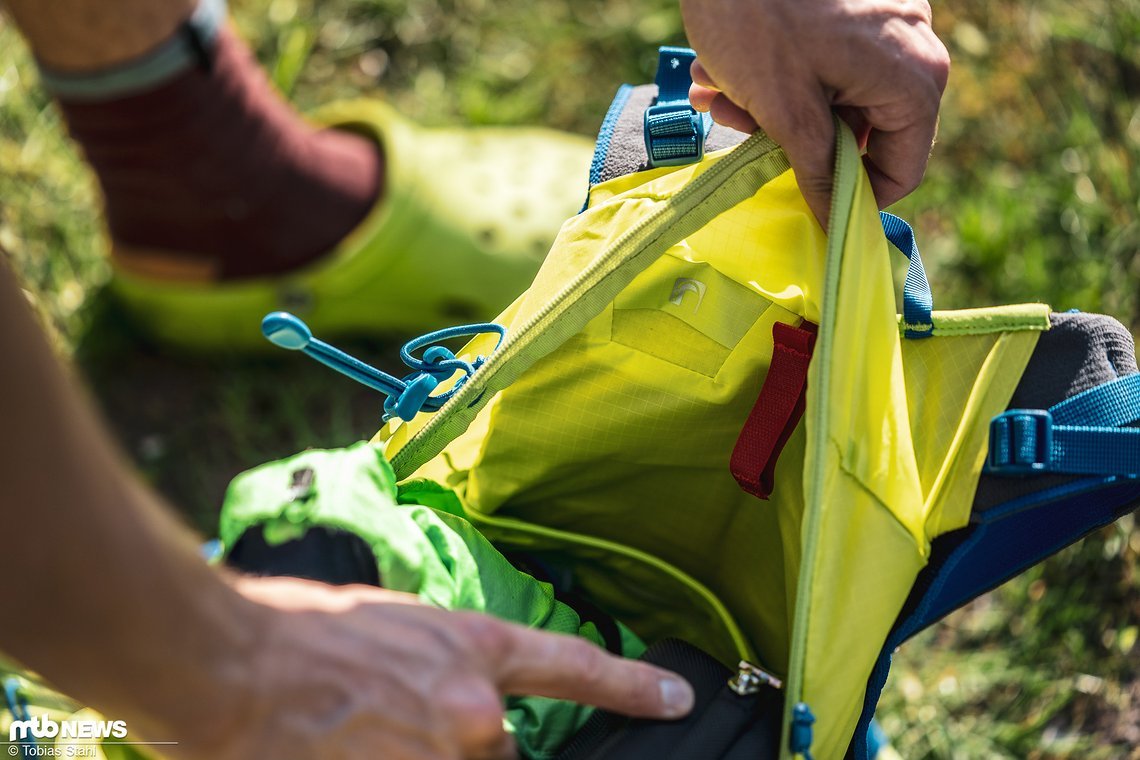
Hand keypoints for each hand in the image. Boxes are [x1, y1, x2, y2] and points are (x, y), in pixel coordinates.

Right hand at [170, 577, 694, 759]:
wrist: (232, 664)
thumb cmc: (299, 629)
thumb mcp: (393, 625)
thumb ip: (442, 664)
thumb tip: (463, 701)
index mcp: (471, 649)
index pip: (574, 668)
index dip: (633, 688)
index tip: (677, 700)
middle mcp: (471, 710)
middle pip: (499, 747)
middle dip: (467, 743)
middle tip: (398, 723)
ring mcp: (441, 754)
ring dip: (428, 754)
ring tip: (369, 733)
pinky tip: (360, 745)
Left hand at [680, 0, 949, 225]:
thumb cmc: (758, 15)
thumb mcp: (786, 108)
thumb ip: (817, 171)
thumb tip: (835, 221)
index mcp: (913, 78)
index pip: (900, 170)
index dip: (851, 197)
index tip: (804, 203)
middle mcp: (911, 50)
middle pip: (858, 134)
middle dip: (789, 142)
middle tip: (734, 126)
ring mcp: (881, 25)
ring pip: (828, 101)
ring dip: (765, 109)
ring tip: (714, 88)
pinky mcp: (850, 12)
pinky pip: (817, 66)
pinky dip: (770, 78)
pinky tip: (719, 70)